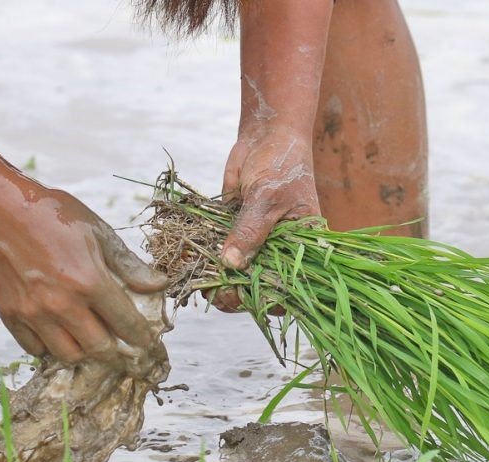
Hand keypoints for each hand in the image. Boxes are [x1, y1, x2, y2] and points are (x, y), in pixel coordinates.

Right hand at [0, 181, 167, 363]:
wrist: (2, 209)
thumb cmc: (55, 216)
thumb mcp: (98, 232)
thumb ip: (129, 264)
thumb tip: (159, 285)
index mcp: (89, 281)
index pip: (125, 324)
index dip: (142, 338)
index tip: (147, 342)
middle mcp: (61, 303)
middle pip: (99, 349)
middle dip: (117, 354)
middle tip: (124, 352)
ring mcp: (33, 312)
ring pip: (67, 356)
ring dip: (84, 354)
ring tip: (91, 343)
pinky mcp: (10, 314)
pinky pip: (34, 349)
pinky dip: (49, 348)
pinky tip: (59, 335)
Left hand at [212, 127, 320, 311]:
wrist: (267, 135)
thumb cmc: (281, 163)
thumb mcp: (267, 197)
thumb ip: (249, 230)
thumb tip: (230, 264)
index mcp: (301, 250)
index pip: (285, 289)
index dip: (263, 299)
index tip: (238, 297)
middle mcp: (279, 251)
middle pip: (255, 286)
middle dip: (232, 292)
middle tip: (209, 290)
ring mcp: (256, 242)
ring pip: (234, 272)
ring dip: (213, 277)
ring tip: (194, 275)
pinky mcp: (235, 231)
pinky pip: (218, 251)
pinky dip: (203, 256)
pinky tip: (186, 258)